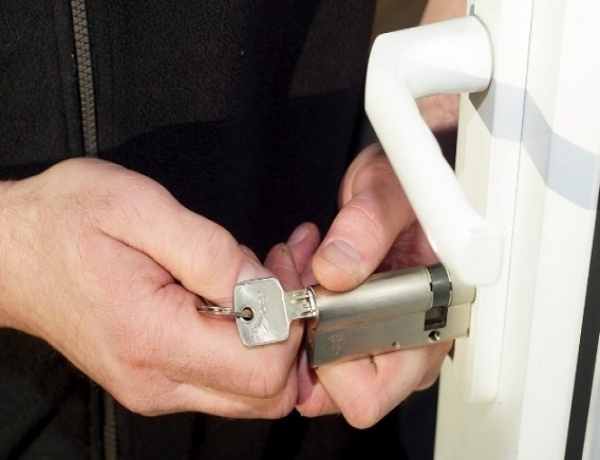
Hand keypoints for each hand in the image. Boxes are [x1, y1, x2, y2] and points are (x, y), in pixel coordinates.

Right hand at [0, 158, 301, 418]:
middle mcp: (157, 380)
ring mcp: (157, 387)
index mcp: (155, 339)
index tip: (279, 270)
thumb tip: (265, 287)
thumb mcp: (139, 208)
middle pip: (268, 393)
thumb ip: (211, 252)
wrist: (12, 252)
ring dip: (272, 335)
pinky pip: (226, 378)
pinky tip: (237, 293)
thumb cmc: (65, 221)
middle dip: (290, 330)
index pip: (264, 368)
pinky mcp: (157, 379)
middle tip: (276, 270)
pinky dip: (248, 341)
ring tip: (256, 274)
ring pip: (253, 392)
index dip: (291, 320)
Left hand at [289, 145, 451, 427]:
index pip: (373, 390)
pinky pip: (318, 343)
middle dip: (309, 342)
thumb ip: (366, 227)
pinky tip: (304, 271)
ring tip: (302, 268)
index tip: (314, 312)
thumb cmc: (406, 187)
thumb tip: (337, 270)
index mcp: (432, 317)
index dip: (332, 361)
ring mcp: (387, 336)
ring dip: (301, 322)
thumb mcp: (387, 192)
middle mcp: (412, 339)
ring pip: (325, 367)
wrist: (397, 183)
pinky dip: (301, 312)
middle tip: (301, 289)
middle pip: (343, 390)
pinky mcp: (364, 325)